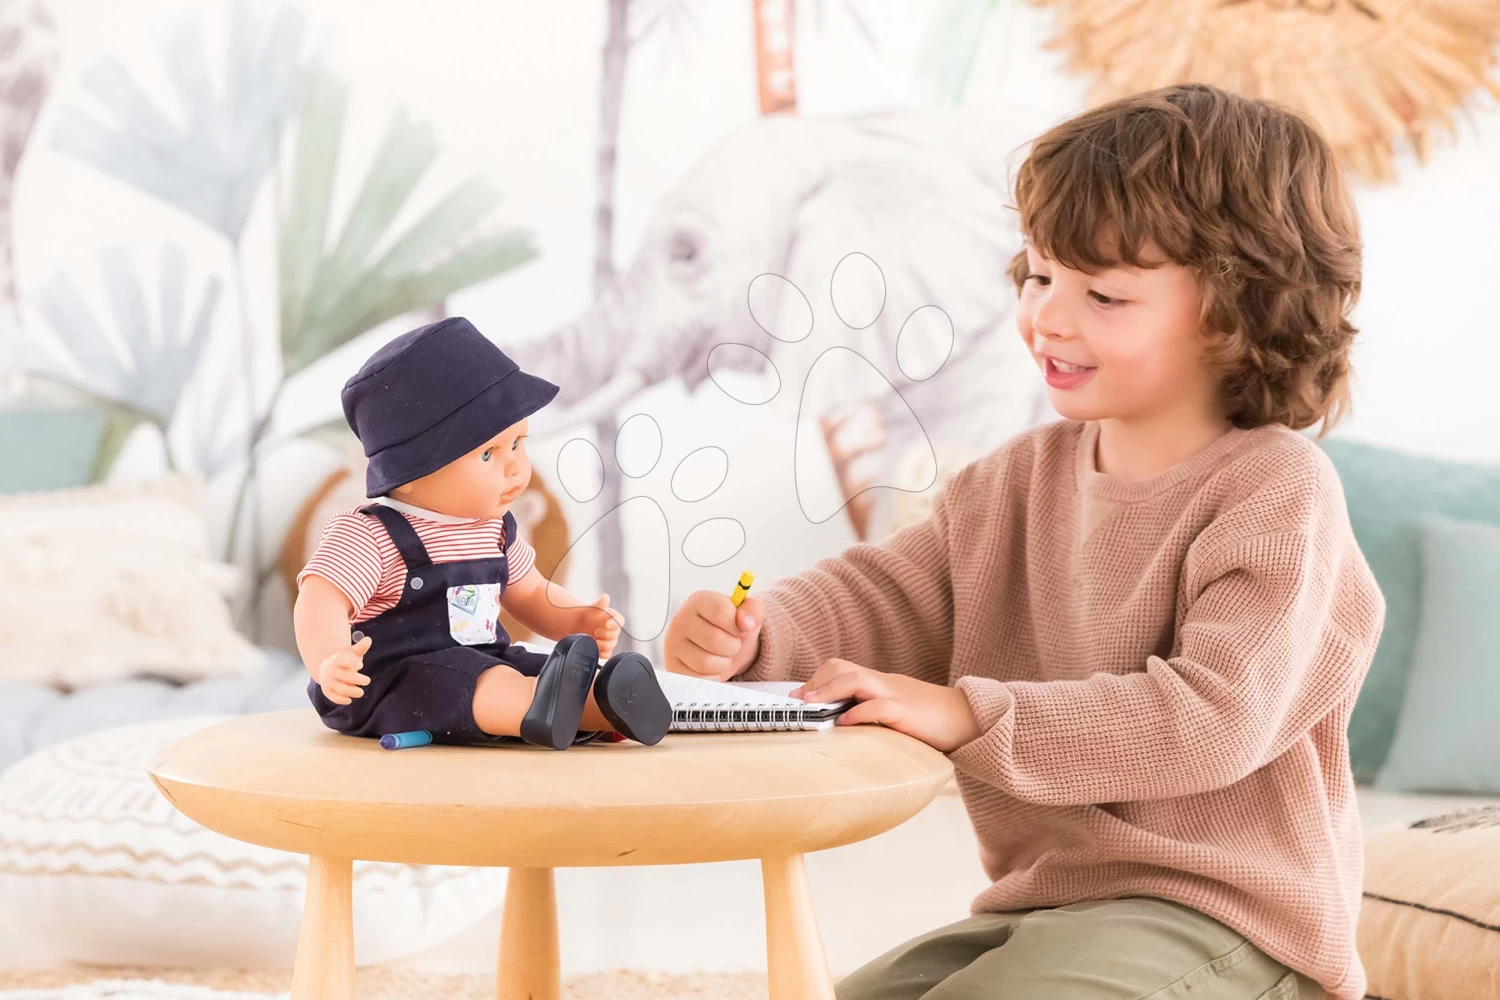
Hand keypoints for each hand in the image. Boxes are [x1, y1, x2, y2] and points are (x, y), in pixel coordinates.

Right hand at [316, 635, 371, 705]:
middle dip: (356, 679)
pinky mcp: (327, 691)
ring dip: (351, 691)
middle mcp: (331, 670)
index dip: (351, 662)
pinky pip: (333, 697)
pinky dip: (341, 699)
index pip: (342, 660)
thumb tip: (368, 640)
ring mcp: (328, 681)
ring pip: (339, 688)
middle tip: (367, 680)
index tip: (360, 665)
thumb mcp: (352, 653)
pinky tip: (349, 700)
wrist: (327, 668)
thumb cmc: (345, 660)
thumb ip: (360, 648)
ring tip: (361, 692)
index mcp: (337, 659)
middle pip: (344, 676)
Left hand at [579, 594, 624, 657]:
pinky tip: (594, 648)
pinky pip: (607, 654)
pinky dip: (601, 653)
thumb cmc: (588, 614)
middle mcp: (613, 630)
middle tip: (595, 632)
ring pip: (611, 646)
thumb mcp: (592, 607)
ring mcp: (609, 640)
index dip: (614, 623)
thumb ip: (600, 603)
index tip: (606, 624)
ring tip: (594, 641)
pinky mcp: (604, 649)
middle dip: (606, 634)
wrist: (578, 624)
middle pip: (615, 635)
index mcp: (613, 618)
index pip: (620, 621)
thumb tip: (605, 597)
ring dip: (603, 645)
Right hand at [663, 590, 763, 681]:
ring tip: (720, 655)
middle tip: (730, 643)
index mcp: (699, 602)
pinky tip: (710, 667)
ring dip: (723, 663)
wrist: (720, 648)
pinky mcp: (673, 667)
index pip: (721, 612)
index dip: (737, 625)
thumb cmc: (730, 628)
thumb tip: (747, 623)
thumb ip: (753, 610)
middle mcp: (681, 620)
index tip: (737, 627)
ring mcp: (673, 645)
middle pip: (715, 639)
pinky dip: (712, 677)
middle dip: (732, 646)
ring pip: (706, 663)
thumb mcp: (747, 614)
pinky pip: (699, 679)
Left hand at [791, 659, 981, 751]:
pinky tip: (843, 724)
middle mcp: (885, 683)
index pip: (842, 668)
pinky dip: (857, 713)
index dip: (818, 679)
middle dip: (817, 681)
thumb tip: (841, 725)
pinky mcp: (908, 713)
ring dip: (829, 691)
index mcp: (880, 682)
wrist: (969, 718)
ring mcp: (896, 694)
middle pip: (843, 667)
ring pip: (857, 679)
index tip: (798, 696)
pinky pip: (879, 706)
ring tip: (810, 705)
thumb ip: (872, 712)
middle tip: (798, 700)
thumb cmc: (931, 719)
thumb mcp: (896, 711)